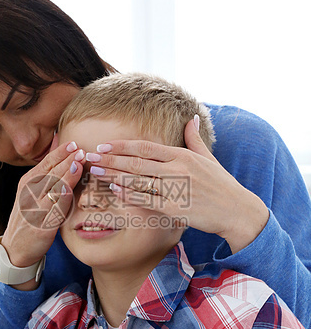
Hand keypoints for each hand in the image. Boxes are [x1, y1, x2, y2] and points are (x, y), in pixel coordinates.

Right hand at [0, 140, 84, 287]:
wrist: (17, 247)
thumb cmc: (31, 216)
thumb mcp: (35, 192)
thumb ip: (48, 175)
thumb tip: (61, 151)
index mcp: (28, 182)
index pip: (46, 162)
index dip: (60, 152)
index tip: (74, 143)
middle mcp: (29, 192)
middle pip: (49, 172)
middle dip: (65, 159)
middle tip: (81, 149)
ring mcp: (33, 208)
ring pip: (50, 187)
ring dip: (65, 174)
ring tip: (78, 163)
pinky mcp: (39, 224)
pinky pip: (51, 209)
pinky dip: (60, 197)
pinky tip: (68, 189)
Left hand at [88, 119, 268, 253]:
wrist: (237, 210)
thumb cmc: (222, 185)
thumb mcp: (208, 158)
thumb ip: (194, 138)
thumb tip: (190, 117)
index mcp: (182, 155)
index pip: (146, 147)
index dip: (122, 146)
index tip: (104, 145)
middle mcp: (177, 169)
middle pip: (137, 162)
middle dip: (111, 158)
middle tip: (91, 156)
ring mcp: (175, 189)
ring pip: (138, 180)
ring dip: (114, 175)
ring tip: (96, 172)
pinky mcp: (175, 208)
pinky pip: (147, 200)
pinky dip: (129, 195)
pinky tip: (115, 190)